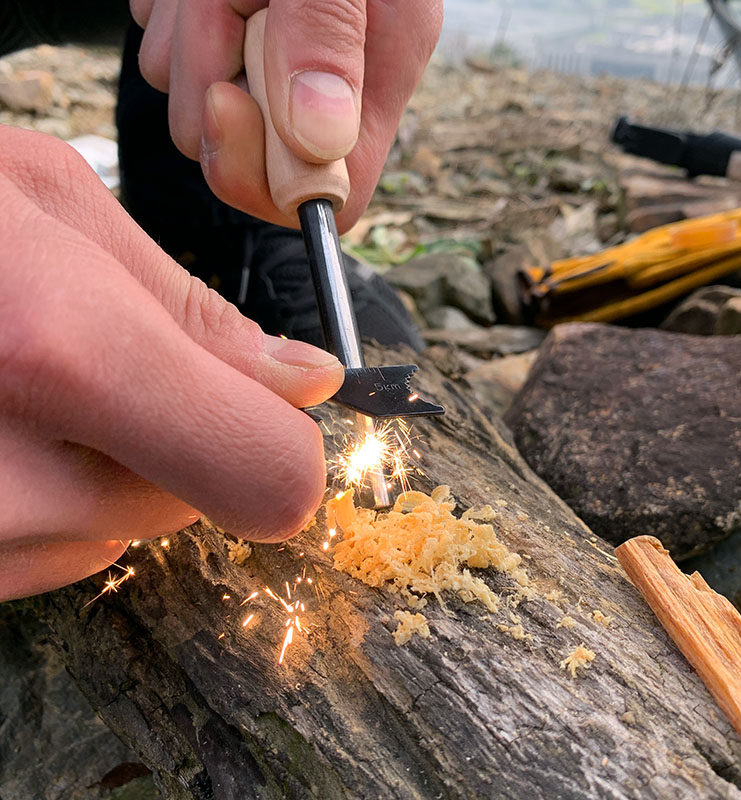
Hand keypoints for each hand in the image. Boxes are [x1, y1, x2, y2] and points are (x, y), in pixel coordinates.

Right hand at [0, 126, 342, 600]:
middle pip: (198, 500)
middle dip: (175, 433)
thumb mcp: (43, 203)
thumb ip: (191, 309)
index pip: (269, 473)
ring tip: (14, 381)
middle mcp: (7, 483)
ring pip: (122, 533)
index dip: (285, 442)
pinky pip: (50, 557)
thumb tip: (305, 380)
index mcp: (57, 353)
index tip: (273, 406)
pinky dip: (42, 498)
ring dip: (105, 464)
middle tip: (93, 359)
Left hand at [130, 0, 442, 230]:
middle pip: (248, 160)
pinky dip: (172, 19)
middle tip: (227, 4)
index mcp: (374, 80)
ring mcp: (271, 67)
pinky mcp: (223, 43)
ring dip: (189, 44)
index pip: (330, 196)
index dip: (273, 181)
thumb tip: (318, 142)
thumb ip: (329, 36)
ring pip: (197, 113)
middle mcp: (327, 87)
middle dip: (216, 88)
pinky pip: (171, 65)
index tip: (233, 106)